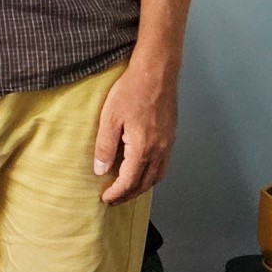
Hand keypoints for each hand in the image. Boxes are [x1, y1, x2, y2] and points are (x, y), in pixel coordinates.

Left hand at [94, 58, 177, 205]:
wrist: (157, 71)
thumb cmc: (132, 90)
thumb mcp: (109, 118)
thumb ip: (105, 147)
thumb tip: (100, 170)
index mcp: (143, 148)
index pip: (129, 181)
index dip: (116, 193)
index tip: (105, 198)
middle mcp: (159, 150)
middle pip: (145, 183)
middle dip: (129, 195)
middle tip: (114, 199)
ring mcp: (168, 143)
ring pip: (157, 176)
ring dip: (142, 187)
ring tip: (127, 189)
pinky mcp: (171, 135)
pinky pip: (163, 164)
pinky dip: (152, 174)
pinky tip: (142, 170)